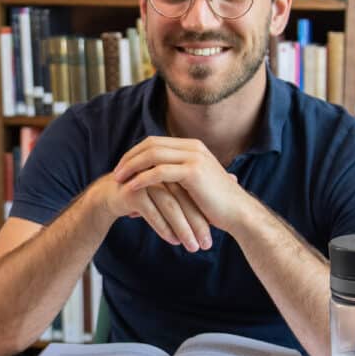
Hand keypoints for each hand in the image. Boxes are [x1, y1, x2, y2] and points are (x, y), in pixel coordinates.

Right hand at [90, 175, 212, 251]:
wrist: (110, 194)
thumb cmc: (147, 194)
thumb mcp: (171, 191)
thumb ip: (197, 192)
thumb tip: (229, 187)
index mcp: (173, 167)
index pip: (194, 192)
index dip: (204, 214)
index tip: (212, 237)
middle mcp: (161, 171)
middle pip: (184, 198)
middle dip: (197, 224)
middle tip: (206, 245)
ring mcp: (146, 179)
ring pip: (170, 205)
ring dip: (182, 228)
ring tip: (192, 247)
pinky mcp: (132, 190)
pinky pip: (151, 211)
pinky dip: (163, 227)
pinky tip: (173, 241)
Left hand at [111, 137, 252, 233]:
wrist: (238, 213)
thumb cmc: (215, 204)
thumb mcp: (193, 184)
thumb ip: (176, 176)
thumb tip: (153, 178)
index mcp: (192, 147)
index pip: (155, 142)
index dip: (136, 153)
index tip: (122, 167)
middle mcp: (193, 147)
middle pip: (151, 145)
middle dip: (130, 158)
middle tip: (116, 172)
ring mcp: (193, 157)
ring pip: (152, 155)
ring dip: (132, 167)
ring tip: (119, 180)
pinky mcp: (192, 172)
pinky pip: (159, 172)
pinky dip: (142, 179)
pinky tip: (131, 188)